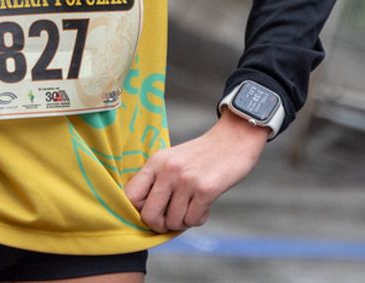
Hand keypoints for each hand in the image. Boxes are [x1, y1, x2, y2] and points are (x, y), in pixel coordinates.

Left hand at [124, 110, 267, 231]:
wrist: (233, 139)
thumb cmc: (202, 155)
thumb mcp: (172, 159)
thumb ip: (157, 180)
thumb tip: (144, 212)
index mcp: (156, 162)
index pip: (131, 195)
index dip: (138, 210)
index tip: (151, 211)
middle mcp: (168, 170)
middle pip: (149, 215)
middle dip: (160, 225)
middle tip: (171, 220)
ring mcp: (186, 180)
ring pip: (173, 221)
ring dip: (183, 222)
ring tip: (191, 209)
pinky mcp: (206, 190)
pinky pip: (193, 220)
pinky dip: (198, 219)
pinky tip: (203, 207)